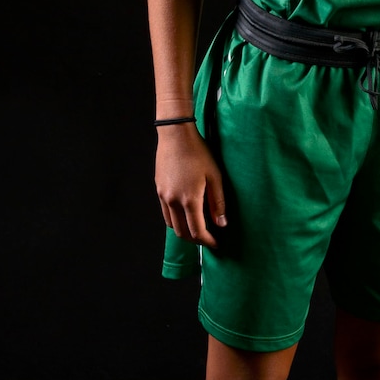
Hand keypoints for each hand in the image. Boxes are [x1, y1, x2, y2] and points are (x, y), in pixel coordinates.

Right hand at [155, 123, 226, 247]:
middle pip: (182, 232)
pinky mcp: (159, 190)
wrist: (175, 135)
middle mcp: (173, 201)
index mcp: (189, 199)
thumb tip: (221, 224)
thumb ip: (218, 202)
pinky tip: (185, 215)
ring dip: (185, 232)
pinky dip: (175, 221)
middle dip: (196, 240)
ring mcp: (163, 196)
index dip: (207, 241)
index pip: (197, 231)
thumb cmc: (198, 153)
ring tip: (198, 229)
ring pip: (172, 225)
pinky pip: (166, 213)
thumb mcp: (215, 177)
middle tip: (208, 239)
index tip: (216, 244)